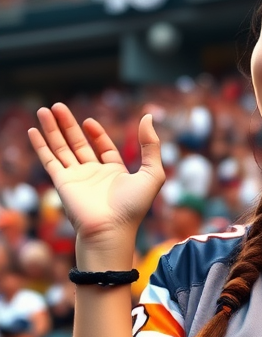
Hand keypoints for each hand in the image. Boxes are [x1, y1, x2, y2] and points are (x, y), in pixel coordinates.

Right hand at [28, 103, 164, 249]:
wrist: (110, 229)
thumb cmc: (132, 207)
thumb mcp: (153, 173)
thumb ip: (151, 145)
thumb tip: (148, 117)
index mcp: (114, 173)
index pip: (103, 149)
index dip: (96, 134)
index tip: (89, 122)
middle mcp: (94, 175)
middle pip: (77, 144)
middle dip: (68, 125)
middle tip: (57, 106)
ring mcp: (76, 178)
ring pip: (61, 149)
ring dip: (52, 129)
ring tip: (44, 110)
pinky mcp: (62, 182)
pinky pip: (49, 160)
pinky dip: (40, 146)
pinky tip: (33, 131)